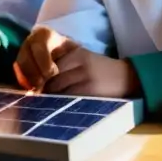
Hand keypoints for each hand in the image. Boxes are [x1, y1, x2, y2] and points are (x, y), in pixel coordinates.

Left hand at [14, 26, 138, 98]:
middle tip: (40, 99)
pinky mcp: (91, 90)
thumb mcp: (83, 60)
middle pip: (50, 78)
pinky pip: (68, 98)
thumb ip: (63, 66)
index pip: (47, 65)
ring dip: (51, 99)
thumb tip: (37, 82)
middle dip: (43, 89)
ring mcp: (85, 76)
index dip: (38, 78)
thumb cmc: (100, 71)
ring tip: (49, 104)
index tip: (34, 88)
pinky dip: (62, 104)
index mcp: (76, 52)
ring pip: (57, 89)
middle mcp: (79, 61)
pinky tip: (62, 108)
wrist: (127, 78)